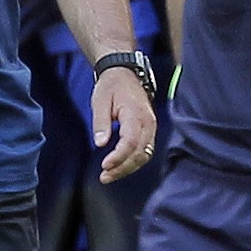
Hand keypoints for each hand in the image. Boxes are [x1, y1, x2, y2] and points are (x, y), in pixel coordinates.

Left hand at [92, 67, 156, 182]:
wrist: (124, 73)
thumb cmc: (110, 86)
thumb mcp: (99, 101)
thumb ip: (101, 123)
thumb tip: (100, 143)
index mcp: (135, 113)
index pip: (130, 142)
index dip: (118, 157)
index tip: (104, 166)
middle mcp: (148, 122)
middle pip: (140, 153)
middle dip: (122, 168)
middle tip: (104, 177)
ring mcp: (151, 127)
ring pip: (145, 155)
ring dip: (128, 168)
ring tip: (109, 175)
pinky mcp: (149, 130)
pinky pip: (145, 150)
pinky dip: (133, 161)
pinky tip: (119, 166)